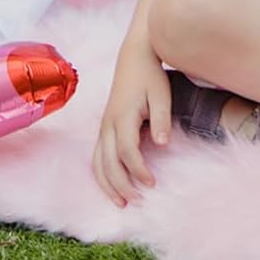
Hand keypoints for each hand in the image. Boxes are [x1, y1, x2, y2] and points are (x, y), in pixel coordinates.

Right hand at [91, 40, 171, 206]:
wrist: (134, 56)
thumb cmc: (151, 75)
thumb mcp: (162, 94)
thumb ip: (162, 119)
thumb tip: (163, 145)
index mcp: (123, 116)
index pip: (128, 152)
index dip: (139, 171)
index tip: (153, 184)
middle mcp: (108, 124)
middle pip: (109, 163)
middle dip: (122, 186)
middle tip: (138, 202)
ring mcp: (103, 126)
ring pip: (98, 163)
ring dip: (108, 185)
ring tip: (122, 203)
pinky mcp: (104, 127)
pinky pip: (97, 156)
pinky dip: (101, 174)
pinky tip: (112, 186)